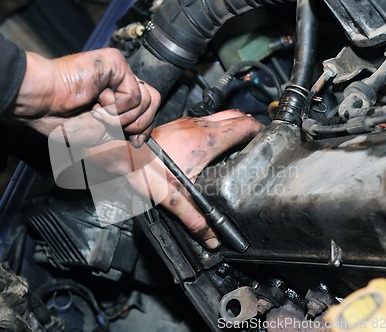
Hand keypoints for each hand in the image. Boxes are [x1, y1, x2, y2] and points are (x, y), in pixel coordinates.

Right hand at [11, 49, 159, 146]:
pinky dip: (116, 108)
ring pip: (146, 101)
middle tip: (109, 124)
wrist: (42, 103)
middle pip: (154, 102)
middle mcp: (120, 82)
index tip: (133, 141)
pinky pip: (135, 95)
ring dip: (121, 117)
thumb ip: (124, 133)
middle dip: (137, 124)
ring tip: (97, 112)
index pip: (148, 109)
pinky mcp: (116, 63)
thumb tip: (142, 140)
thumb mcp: (100, 135)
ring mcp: (119, 71)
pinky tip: (97, 102)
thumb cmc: (61, 120)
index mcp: (116, 96)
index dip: (144, 127)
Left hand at [84, 110, 263, 248]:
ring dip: (232, 127)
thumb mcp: (172, 199)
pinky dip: (216, 129)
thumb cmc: (142, 169)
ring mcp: (187, 123)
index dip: (260, 131)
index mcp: (206, 139)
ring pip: (220, 116)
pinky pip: (206, 121)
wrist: (119, 154)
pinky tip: (210, 147)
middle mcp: (199, 126)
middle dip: (249, 127)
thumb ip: (195, 219)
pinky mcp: (177, 125)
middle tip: (254, 143)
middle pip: (236, 116)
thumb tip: (211, 238)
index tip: (266, 140)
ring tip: (236, 145)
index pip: (244, 125)